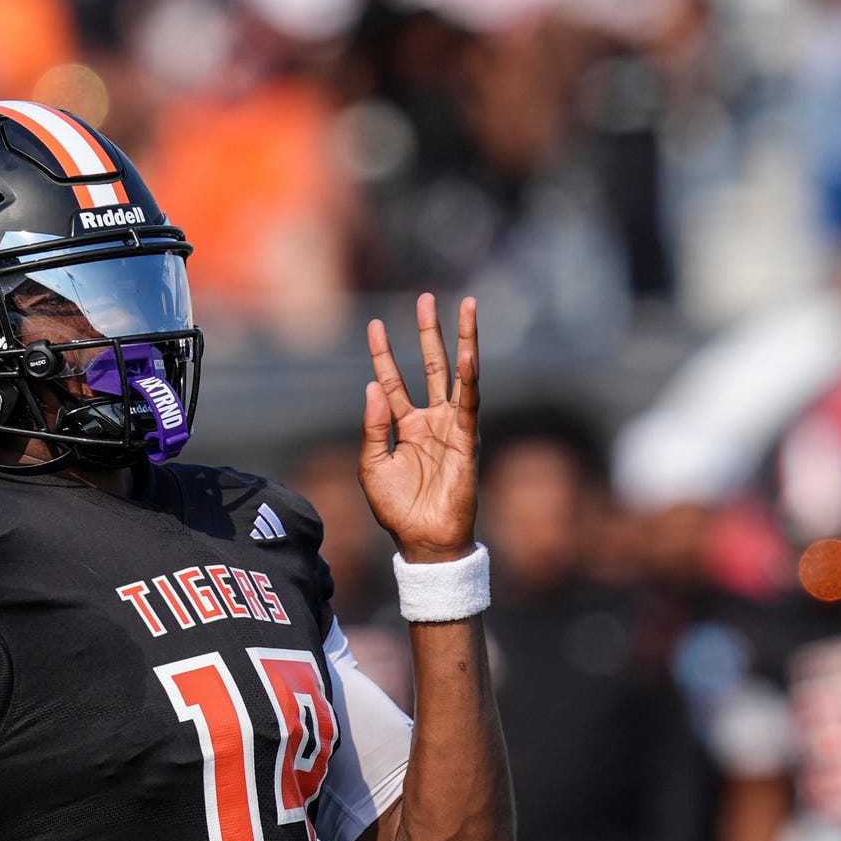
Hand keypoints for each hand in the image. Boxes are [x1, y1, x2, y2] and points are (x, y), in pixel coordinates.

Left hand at [359, 294, 479, 562]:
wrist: (423, 541)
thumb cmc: (397, 510)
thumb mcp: (371, 466)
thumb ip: (372, 427)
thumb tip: (372, 386)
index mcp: (404, 427)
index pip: (392, 381)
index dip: (383, 354)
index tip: (374, 325)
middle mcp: (430, 421)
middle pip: (431, 366)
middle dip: (429, 333)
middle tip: (427, 298)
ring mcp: (451, 428)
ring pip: (458, 375)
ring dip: (462, 341)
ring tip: (465, 307)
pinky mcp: (466, 440)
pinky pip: (469, 403)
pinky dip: (469, 378)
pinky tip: (468, 353)